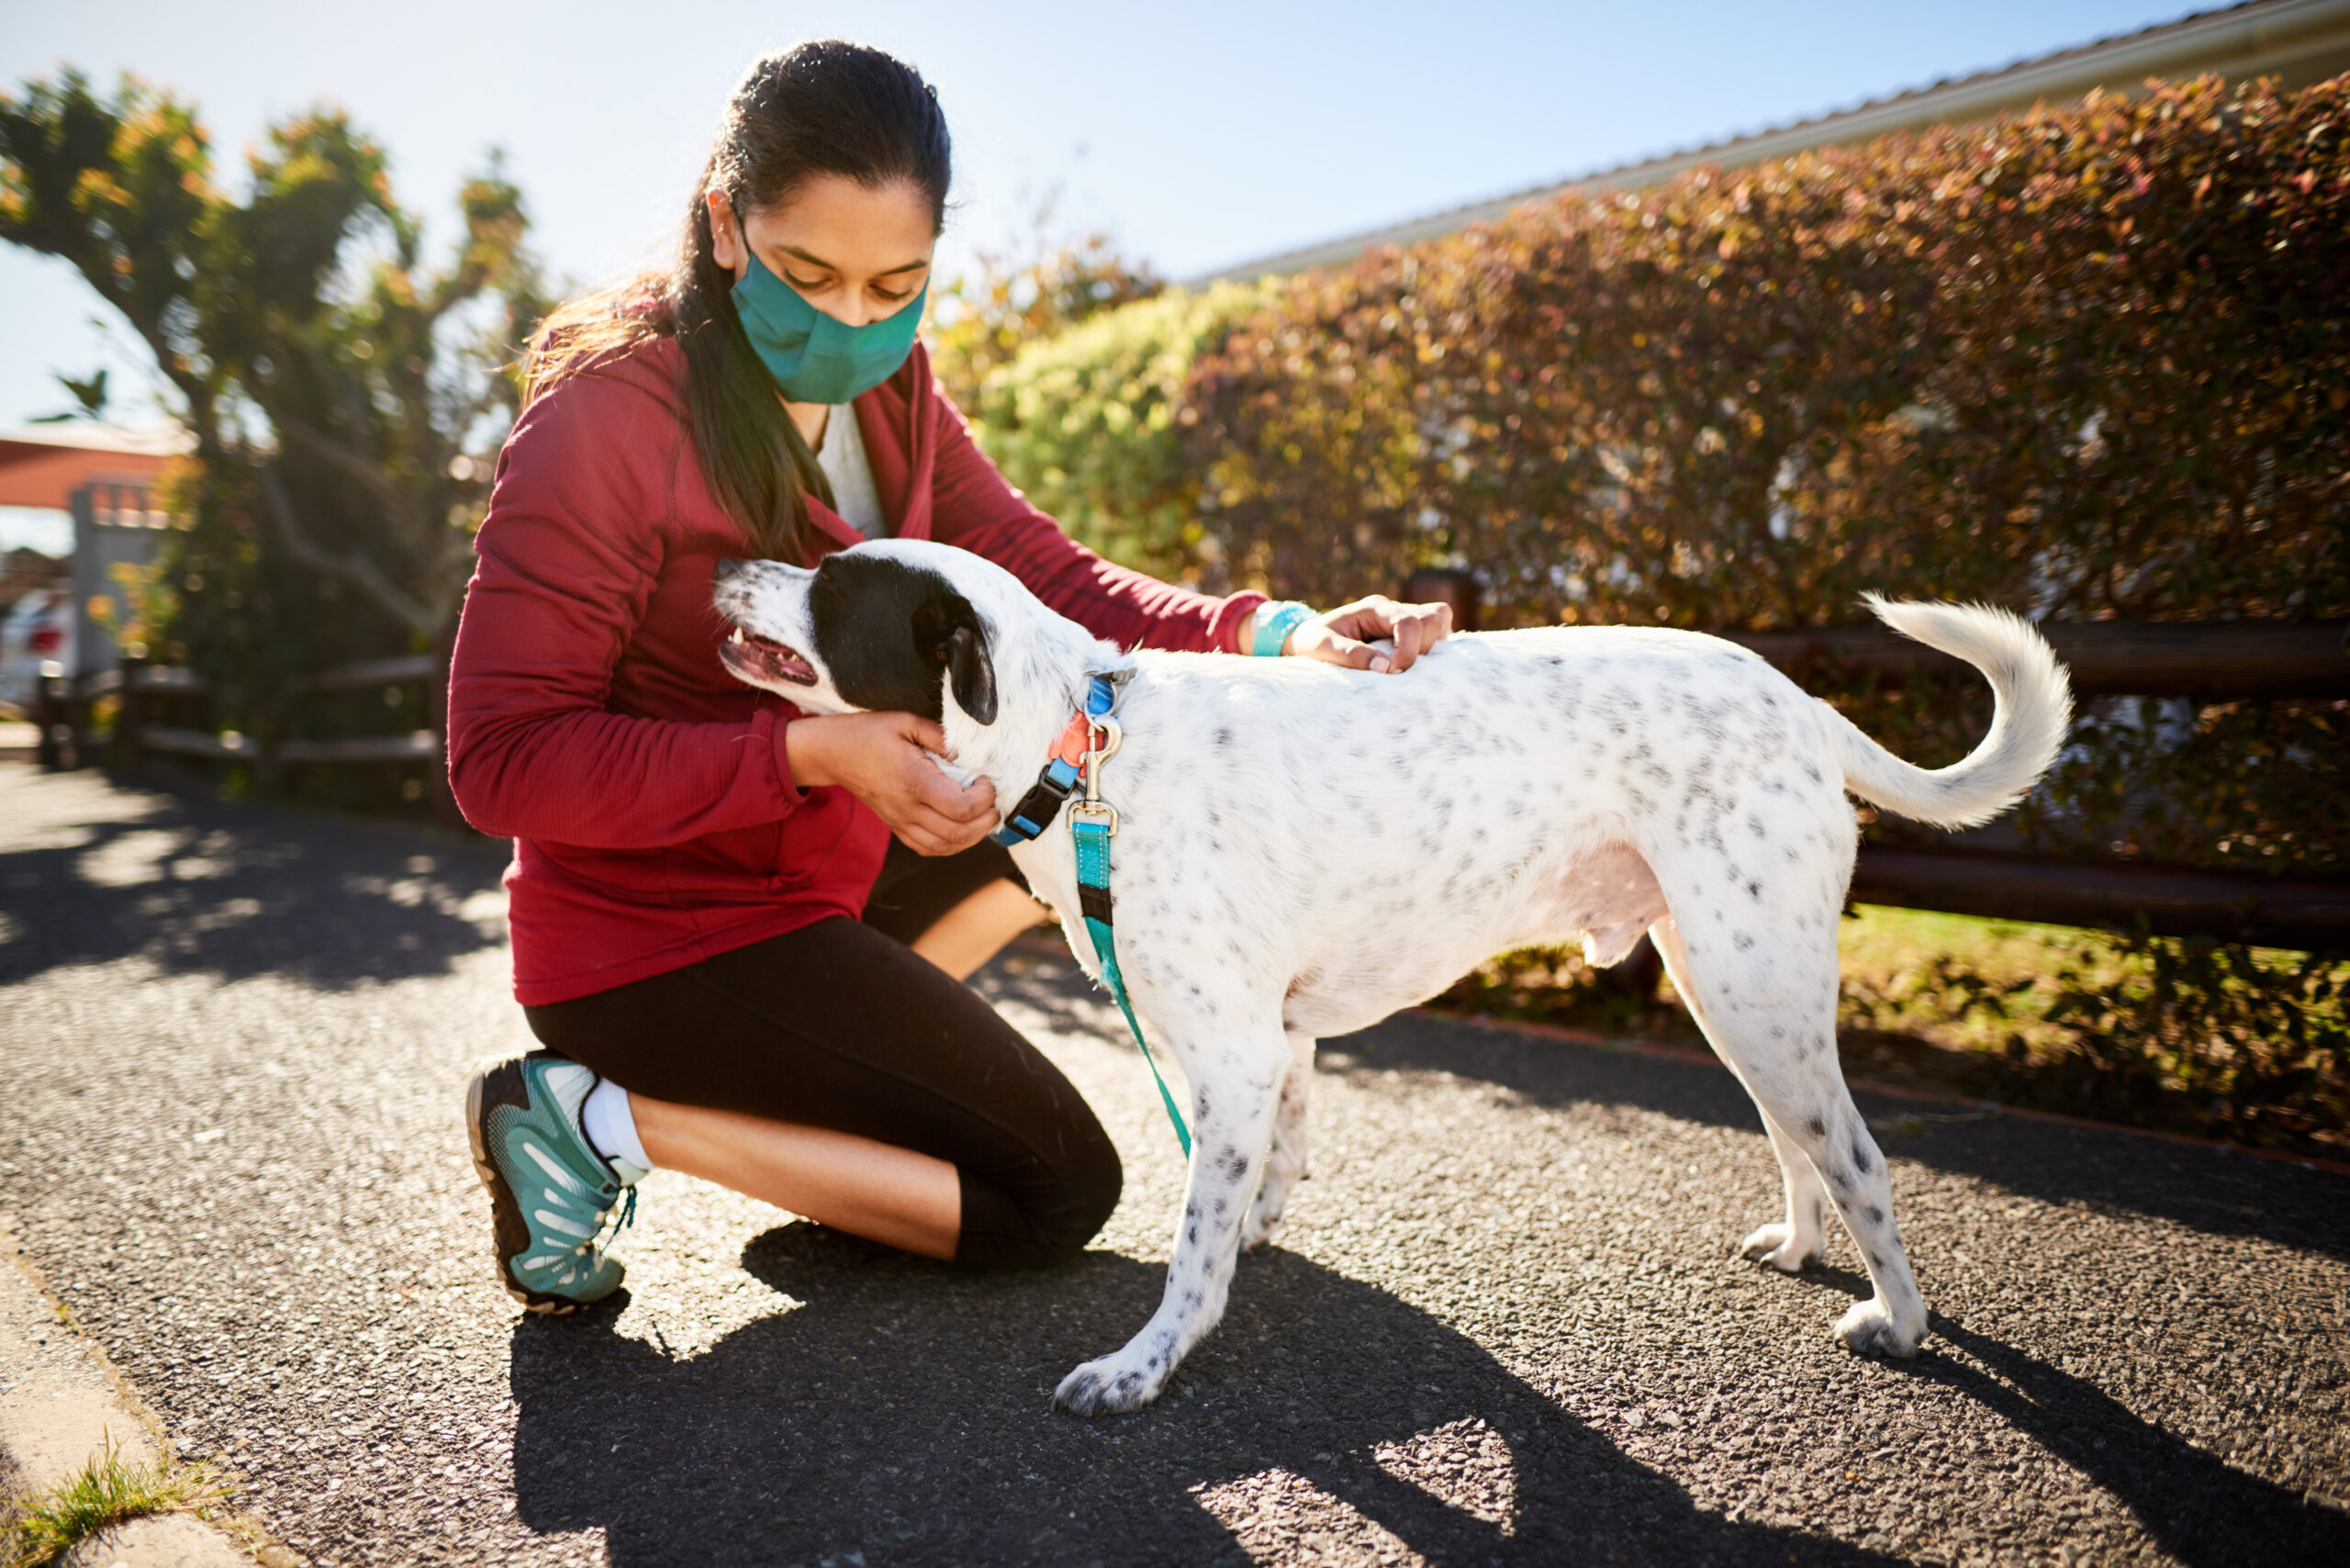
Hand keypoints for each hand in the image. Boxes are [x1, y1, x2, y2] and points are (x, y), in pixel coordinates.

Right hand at [784, 711, 997, 855]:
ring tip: (984, 815)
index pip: (961, 807)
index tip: (987, 779)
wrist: (833, 754)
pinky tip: (963, 827)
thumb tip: (967, 753)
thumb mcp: (906, 721)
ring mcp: (900, 821)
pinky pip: (929, 848)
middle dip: (986, 820)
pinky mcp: (897, 827)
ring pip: (946, 846)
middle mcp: (907, 807)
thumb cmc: (868, 734)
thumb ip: (941, 736)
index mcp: (913, 780)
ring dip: (973, 836)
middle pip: (959, 833)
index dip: (985, 798)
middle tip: (994, 801)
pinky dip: (953, 844)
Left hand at [1282, 595, 1455, 673]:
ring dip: (1433, 647)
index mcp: (1374, 608)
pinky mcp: (1410, 634)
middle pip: (1433, 618)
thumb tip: (1383, 667)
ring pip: (1440, 621)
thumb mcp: (1322, 648)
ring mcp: (1404, 619)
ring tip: (1409, 668)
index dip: (1407, 650)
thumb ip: (1349, 654)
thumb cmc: (1313, 643)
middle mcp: (1393, 609)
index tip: (1392, 672)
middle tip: (1399, 670)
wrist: (1308, 641)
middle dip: (1423, 648)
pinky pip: (1438, 634)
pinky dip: (1434, 650)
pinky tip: (1415, 668)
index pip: (1408, 621)